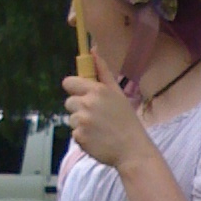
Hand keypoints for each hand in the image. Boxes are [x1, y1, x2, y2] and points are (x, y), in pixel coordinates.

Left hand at [62, 49, 148, 169]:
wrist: (132, 149)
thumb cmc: (126, 120)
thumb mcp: (117, 93)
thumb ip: (103, 72)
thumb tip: (93, 50)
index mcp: (96, 91)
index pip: (69, 82)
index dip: (75, 89)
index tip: (83, 95)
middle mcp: (87, 104)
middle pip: (69, 102)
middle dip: (79, 108)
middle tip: (97, 116)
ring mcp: (82, 121)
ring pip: (71, 119)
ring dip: (81, 123)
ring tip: (99, 129)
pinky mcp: (79, 137)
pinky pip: (74, 134)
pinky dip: (83, 137)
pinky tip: (97, 139)